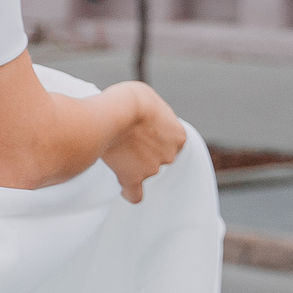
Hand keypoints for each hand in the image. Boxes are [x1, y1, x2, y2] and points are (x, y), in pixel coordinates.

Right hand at [98, 83, 186, 203]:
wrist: (118, 112)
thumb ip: (152, 116)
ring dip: (132, 164)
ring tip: (114, 150)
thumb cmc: (132, 100)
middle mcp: (169, 155)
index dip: (155, 137)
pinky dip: (130, 192)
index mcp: (178, 136)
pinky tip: (124, 189)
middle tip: (126, 139)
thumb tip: (142, 120)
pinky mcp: (132, 178)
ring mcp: (151, 168)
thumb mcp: (149, 99)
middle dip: (145, 151)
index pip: (171, 143)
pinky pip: (134, 193)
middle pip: (158, 158)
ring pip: (143, 172)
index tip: (142, 132)